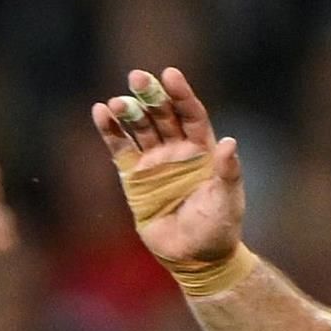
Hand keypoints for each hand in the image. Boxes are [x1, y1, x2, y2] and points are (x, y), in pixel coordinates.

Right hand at [90, 67, 245, 266]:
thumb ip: (228, 171)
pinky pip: (120, 149)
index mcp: (203, 149)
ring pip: (139, 128)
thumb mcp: (228, 200)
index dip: (181, 94)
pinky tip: (101, 113)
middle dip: (150, 95)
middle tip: (137, 77)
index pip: (191, 113)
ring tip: (117, 102)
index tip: (170, 74)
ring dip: (128, 112)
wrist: (195, 256)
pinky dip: (110, 131)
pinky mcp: (134, 177)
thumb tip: (229, 143)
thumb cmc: (218, 227)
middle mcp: (177, 149)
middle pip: (162, 114)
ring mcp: (154, 161)